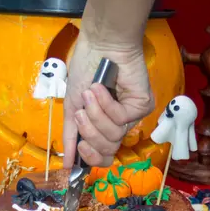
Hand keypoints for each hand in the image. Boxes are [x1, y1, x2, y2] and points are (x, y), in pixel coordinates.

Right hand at [63, 31, 153, 167]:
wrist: (99, 44)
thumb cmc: (85, 70)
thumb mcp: (71, 107)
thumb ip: (70, 137)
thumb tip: (67, 166)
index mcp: (103, 126)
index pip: (103, 156)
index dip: (92, 157)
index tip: (80, 147)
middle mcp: (119, 124)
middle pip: (108, 149)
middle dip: (90, 133)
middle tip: (80, 113)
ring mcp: (132, 115)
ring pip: (114, 135)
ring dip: (96, 115)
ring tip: (90, 94)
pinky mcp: (142, 105)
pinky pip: (122, 118)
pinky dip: (107, 104)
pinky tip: (100, 88)